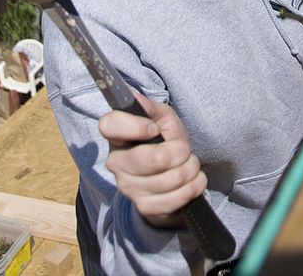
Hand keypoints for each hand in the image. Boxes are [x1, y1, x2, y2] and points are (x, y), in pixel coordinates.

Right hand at [99, 92, 207, 227]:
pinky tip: (193, 180)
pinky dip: (194, 186)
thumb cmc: (165, 140)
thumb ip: (148, 107)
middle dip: (180, 151)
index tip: (154, 129)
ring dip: (190, 168)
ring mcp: (129, 187)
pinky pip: (177, 198)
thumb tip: (132, 95)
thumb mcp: (161, 118)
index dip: (134, 126)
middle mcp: (117, 162)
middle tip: (183, 149)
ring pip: (170, 179)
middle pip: (151, 159)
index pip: (109, 125)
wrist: (171, 172)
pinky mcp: (145, 207)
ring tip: (189, 164)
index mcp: (117, 136)